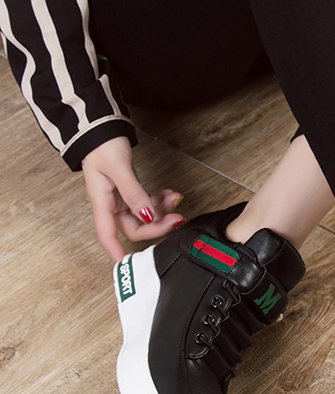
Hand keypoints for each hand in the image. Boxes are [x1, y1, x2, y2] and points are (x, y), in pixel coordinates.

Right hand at [82, 135, 182, 262]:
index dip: (118, 254)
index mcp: (101, 202)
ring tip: (174, 200)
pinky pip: (146, 203)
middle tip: (175, 219)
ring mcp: (120, 198)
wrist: (101, 127)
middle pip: (135, 229)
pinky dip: (159, 201)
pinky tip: (169, 194)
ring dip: (161, 212)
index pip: (108, 237)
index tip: (131, 266)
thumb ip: (134, 194)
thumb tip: (146, 216)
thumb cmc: (101, 145)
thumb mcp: (118, 168)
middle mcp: (110, 204)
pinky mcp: (129, 190)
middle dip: (156, 226)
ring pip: (144, 217)